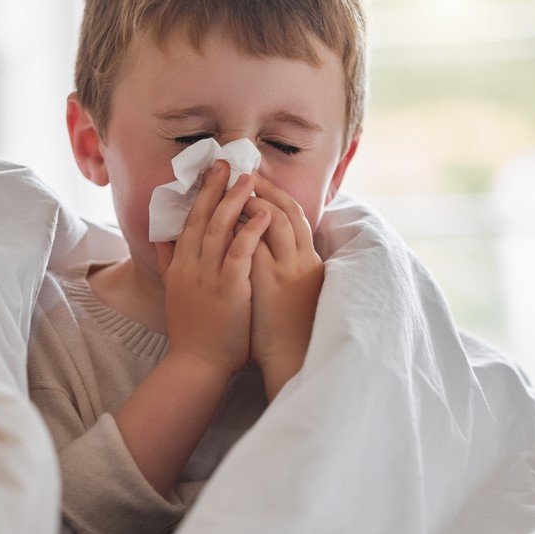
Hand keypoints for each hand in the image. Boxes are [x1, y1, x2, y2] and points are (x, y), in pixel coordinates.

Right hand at [155, 160, 270, 378]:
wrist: (197, 364)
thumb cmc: (191, 331)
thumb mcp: (173, 291)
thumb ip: (166, 262)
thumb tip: (159, 236)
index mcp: (180, 265)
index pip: (189, 221)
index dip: (200, 195)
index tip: (211, 172)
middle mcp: (191, 266)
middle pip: (202, 218)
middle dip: (215, 188)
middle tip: (226, 162)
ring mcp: (209, 277)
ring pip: (220, 230)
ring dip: (234, 201)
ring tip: (249, 179)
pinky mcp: (229, 289)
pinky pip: (240, 253)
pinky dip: (251, 231)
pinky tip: (263, 213)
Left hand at [239, 174, 323, 399]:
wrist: (294, 361)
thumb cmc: (290, 332)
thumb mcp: (294, 293)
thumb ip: (284, 268)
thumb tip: (263, 250)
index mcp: (307, 261)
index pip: (296, 215)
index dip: (277, 195)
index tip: (257, 180)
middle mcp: (301, 260)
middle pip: (287, 209)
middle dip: (265, 188)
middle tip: (243, 172)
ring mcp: (288, 270)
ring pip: (274, 221)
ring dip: (252, 201)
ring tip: (232, 186)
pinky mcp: (272, 282)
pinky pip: (256, 245)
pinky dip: (242, 228)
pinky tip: (226, 217)